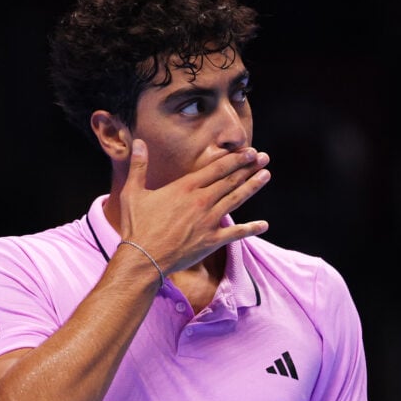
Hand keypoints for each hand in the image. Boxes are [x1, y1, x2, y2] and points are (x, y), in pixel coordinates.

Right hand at [118, 139, 270, 273]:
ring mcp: (209, 221)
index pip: (217, 168)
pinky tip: (264, 225)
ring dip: (253, 186)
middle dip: (249, 167)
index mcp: (186, 187)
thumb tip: (139, 142)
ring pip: (236, 199)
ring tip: (266, 175)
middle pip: (231, 180)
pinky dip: (251, 228)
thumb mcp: (133, 192)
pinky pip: (236, 233)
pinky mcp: (212, 241)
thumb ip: (139, 166)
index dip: (236, 159)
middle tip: (264, 158)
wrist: (143, 258)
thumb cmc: (137, 226)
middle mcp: (201, 201)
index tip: (250, 151)